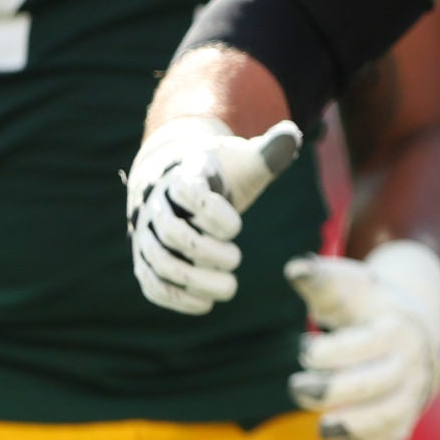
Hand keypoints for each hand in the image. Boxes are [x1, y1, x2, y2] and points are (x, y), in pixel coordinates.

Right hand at [125, 117, 300, 313]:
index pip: (186, 192)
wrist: (184, 183)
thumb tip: (292, 135)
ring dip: (193, 280)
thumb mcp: (245, 160)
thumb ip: (269, 152)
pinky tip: (205, 304)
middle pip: (169, 232)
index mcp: (183, 177)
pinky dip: (176, 298)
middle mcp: (158, 206)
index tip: (237, 225)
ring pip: (158, 262)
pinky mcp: (147, 260)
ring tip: (228, 289)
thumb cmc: (222, 174)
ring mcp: (147, 235)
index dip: (212, 212)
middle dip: (205, 251)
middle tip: (236, 260)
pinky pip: (152, 284)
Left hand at [285, 239, 439, 439]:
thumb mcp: (352, 288)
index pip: (369, 344)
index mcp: (400, 326)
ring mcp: (414, 393)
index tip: (304, 350)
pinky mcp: (407, 419)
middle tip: (297, 387)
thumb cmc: (371, 307)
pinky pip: (390, 439)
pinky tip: (339, 437)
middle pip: (379, 383)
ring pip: (390, 417)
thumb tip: (295, 269)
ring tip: (322, 427)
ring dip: (353, 424)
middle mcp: (414, 362)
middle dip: (333, 390)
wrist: (416, 330)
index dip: (334, 352)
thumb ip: (323, 280)